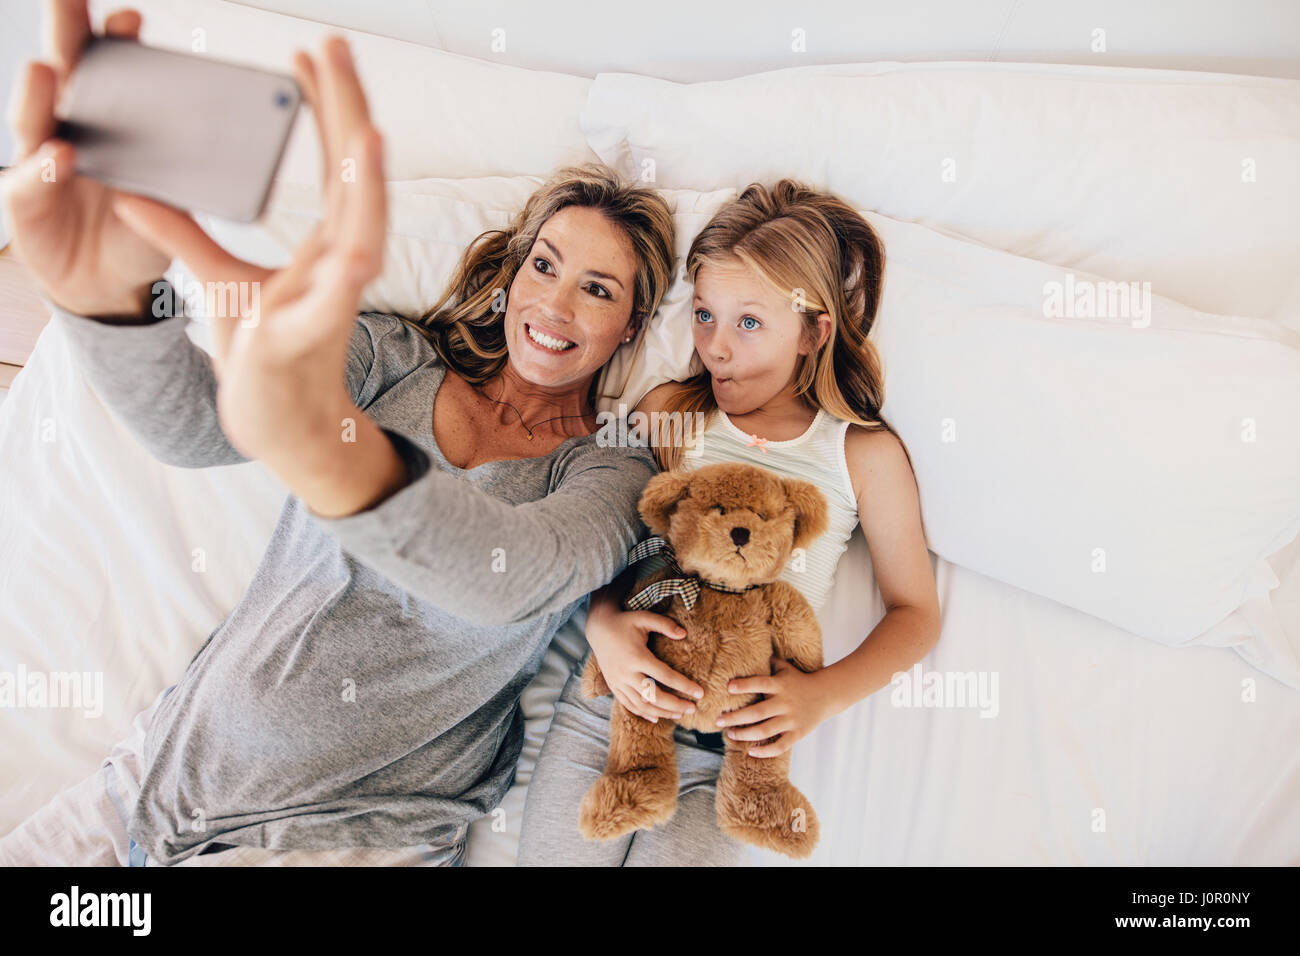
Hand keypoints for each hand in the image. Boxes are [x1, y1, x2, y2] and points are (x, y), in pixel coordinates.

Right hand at [3, 1, 171, 317]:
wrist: (110, 284)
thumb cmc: (141, 231)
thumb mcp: (173, 207)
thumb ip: (184, 181)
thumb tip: (222, 154)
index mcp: (113, 123)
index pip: (115, 73)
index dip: (120, 44)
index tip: (131, 19)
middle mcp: (73, 128)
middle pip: (67, 74)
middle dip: (65, 33)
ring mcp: (44, 158)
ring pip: (36, 117)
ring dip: (41, 93)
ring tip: (47, 71)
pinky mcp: (25, 199)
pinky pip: (32, 180)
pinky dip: (45, 167)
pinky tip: (59, 154)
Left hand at [109, 34, 385, 461]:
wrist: (275, 425)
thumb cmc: (261, 354)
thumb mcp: (217, 279)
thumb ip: (182, 230)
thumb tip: (129, 187)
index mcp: (325, 245)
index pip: (332, 165)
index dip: (323, 109)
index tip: (307, 56)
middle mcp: (340, 265)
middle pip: (354, 180)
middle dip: (347, 112)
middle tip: (335, 48)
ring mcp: (330, 300)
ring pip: (362, 234)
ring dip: (368, 187)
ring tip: (368, 132)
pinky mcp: (307, 337)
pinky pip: (334, 306)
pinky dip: (347, 276)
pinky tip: (356, 251)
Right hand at [586, 605, 703, 721]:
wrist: (599, 628)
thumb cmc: (625, 622)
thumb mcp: (644, 618)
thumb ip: (665, 625)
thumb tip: (684, 634)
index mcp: (636, 656)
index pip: (665, 676)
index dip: (684, 686)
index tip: (700, 693)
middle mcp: (626, 672)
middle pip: (653, 696)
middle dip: (675, 705)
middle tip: (693, 709)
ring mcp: (618, 681)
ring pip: (641, 704)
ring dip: (662, 712)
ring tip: (680, 714)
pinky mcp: (613, 686)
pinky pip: (628, 705)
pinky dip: (643, 713)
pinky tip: (657, 718)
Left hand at [718, 656, 830, 756]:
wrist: (826, 695)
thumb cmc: (799, 680)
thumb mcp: (785, 668)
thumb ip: (768, 662)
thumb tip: (748, 649)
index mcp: (780, 685)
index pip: (760, 683)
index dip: (744, 685)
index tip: (728, 688)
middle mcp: (785, 703)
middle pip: (757, 712)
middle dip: (735, 717)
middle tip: (718, 720)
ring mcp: (791, 720)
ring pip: (765, 731)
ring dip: (744, 734)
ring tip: (730, 734)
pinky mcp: (797, 734)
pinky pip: (780, 746)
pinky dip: (765, 751)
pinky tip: (751, 751)